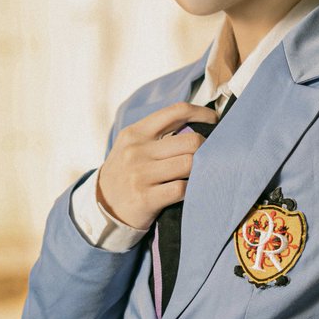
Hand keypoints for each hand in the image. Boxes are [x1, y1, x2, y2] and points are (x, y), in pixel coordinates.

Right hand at [97, 102, 217, 231]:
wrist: (103, 207)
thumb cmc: (126, 173)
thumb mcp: (132, 146)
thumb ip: (158, 134)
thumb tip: (198, 124)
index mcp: (136, 133)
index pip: (176, 111)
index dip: (201, 112)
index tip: (214, 119)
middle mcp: (137, 151)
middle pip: (191, 141)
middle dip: (207, 148)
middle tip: (211, 155)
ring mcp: (140, 174)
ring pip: (189, 164)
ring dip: (201, 170)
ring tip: (202, 173)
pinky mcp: (146, 198)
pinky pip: (182, 189)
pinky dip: (191, 189)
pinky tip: (190, 190)